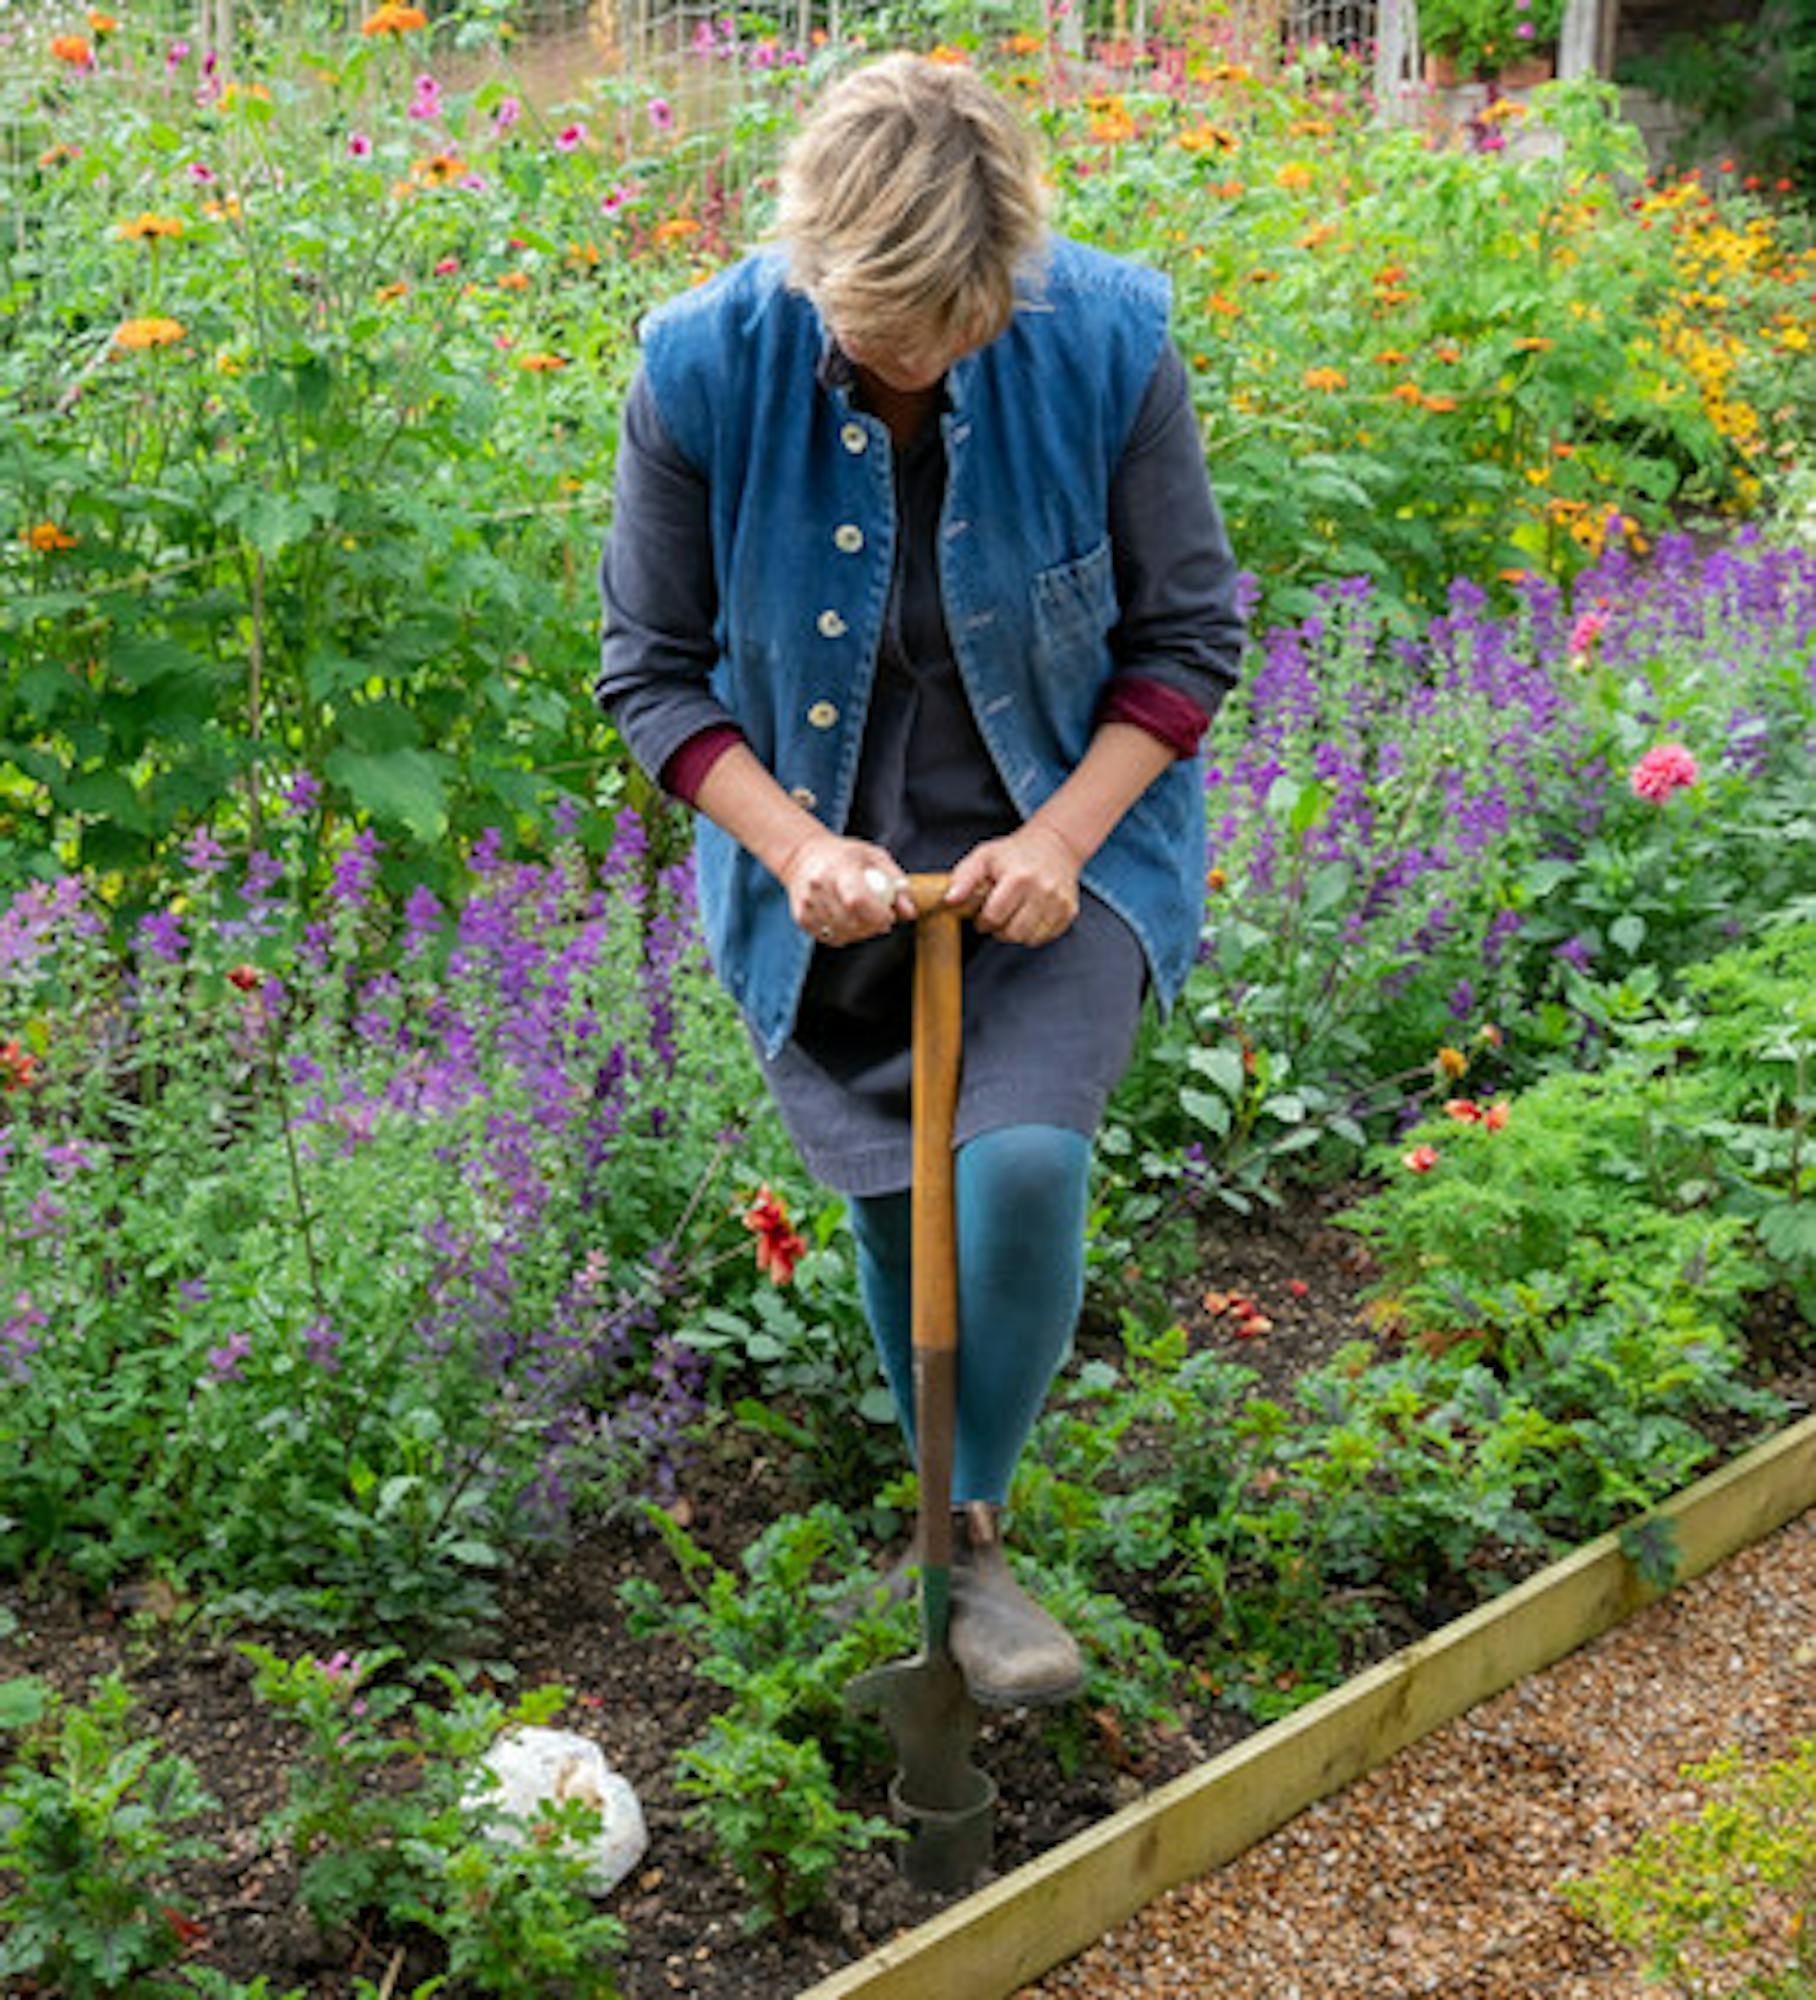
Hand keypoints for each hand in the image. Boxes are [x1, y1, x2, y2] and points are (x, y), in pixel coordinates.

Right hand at [777, 831, 915, 946]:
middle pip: (851, 922)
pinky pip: (830, 937)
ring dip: (861, 932)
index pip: (857, 900)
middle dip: (873, 927)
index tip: (889, 915)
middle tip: (882, 920)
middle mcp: (818, 886)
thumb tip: (910, 914)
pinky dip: (845, 934)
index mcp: (838, 867)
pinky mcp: (801, 918)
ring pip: (842, 934)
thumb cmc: (847, 855)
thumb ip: (897, 883)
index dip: (878, 915)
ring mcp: (807, 903)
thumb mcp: (876, 858)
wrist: (803, 855)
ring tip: (866, 918)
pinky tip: (849, 920)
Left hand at [947, 822, 1081, 947]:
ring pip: (1030, 939)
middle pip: (1013, 933)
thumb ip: (963, 877)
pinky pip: (1046, 937)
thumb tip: (949, 900)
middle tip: (996, 918)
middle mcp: (1042, 891)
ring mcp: (1059, 902)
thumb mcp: (984, 856)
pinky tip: (1028, 917)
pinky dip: (1034, 933)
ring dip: (1016, 934)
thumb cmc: (1014, 852)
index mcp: (1019, 877)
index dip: (982, 921)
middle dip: (999, 930)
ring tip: (1012, 917)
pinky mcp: (1069, 911)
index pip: (994, 917)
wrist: (1056, 844)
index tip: (981, 916)